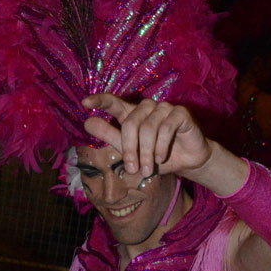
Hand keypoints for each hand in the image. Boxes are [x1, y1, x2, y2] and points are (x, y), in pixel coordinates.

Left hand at [83, 94, 211, 179]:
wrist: (187, 161)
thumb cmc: (157, 156)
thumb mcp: (132, 151)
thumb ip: (110, 136)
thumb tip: (87, 122)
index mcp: (132, 115)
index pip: (114, 103)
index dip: (100, 100)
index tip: (84, 103)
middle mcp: (147, 108)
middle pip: (131, 123)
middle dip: (130, 150)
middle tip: (133, 170)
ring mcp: (164, 108)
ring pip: (148, 128)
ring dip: (146, 153)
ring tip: (148, 169)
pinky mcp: (180, 113)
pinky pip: (165, 128)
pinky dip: (161, 147)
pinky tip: (162, 158)